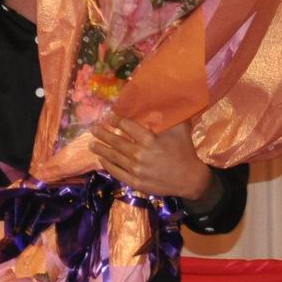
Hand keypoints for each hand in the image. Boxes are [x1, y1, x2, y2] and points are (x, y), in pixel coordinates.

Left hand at [91, 118, 217, 202]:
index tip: (109, 117)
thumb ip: (170, 116)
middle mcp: (139, 154)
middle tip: (92, 129)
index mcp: (149, 140)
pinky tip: (101, 160)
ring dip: (101, 149)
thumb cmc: (184, 151)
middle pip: (115, 142)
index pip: (126, 126)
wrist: (189, 179)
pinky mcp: (135, 182)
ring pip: (113, 157)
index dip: (116, 120)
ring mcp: (136, 170)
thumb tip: (164, 99)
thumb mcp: (180, 130)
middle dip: (102, 134)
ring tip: (92, 144)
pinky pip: (117, 172)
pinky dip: (108, 166)